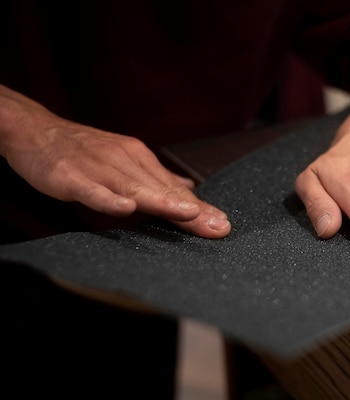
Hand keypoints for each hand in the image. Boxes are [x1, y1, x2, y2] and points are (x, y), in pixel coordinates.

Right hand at [0, 86, 229, 237]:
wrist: (35, 129)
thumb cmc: (83, 150)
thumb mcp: (125, 160)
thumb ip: (156, 177)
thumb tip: (189, 188)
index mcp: (139, 159)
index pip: (173, 188)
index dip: (199, 208)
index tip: (222, 224)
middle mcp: (125, 161)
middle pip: (162, 190)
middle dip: (192, 210)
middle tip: (217, 227)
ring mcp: (99, 168)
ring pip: (134, 188)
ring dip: (162, 202)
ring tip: (188, 215)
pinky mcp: (71, 176)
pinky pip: (92, 190)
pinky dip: (108, 199)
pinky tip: (126, 208)